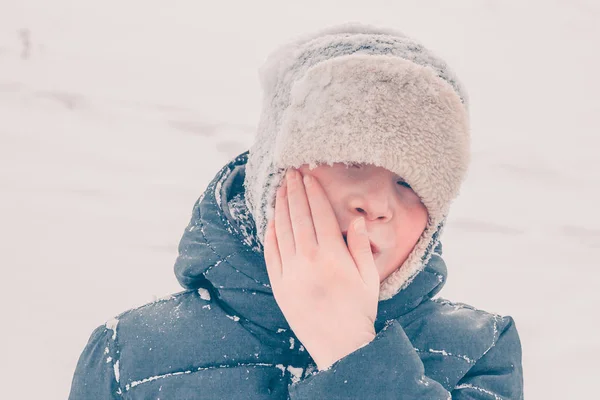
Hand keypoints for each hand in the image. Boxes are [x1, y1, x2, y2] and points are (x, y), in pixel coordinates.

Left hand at [263, 168, 379, 369]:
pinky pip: (270, 253)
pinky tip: (272, 220)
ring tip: (280, 189)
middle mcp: (308, 260)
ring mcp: (290, 272)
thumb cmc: (358, 310)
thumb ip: (360, 246)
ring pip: (282, 231)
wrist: (339, 346)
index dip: (313, 192)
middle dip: (294, 192)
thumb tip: (355, 220)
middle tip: (290, 173)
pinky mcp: (279, 285)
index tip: (308, 176)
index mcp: (332, 256)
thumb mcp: (369, 277)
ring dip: (281, 207)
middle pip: (298, 217)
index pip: (319, 214)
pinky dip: (270, 234)